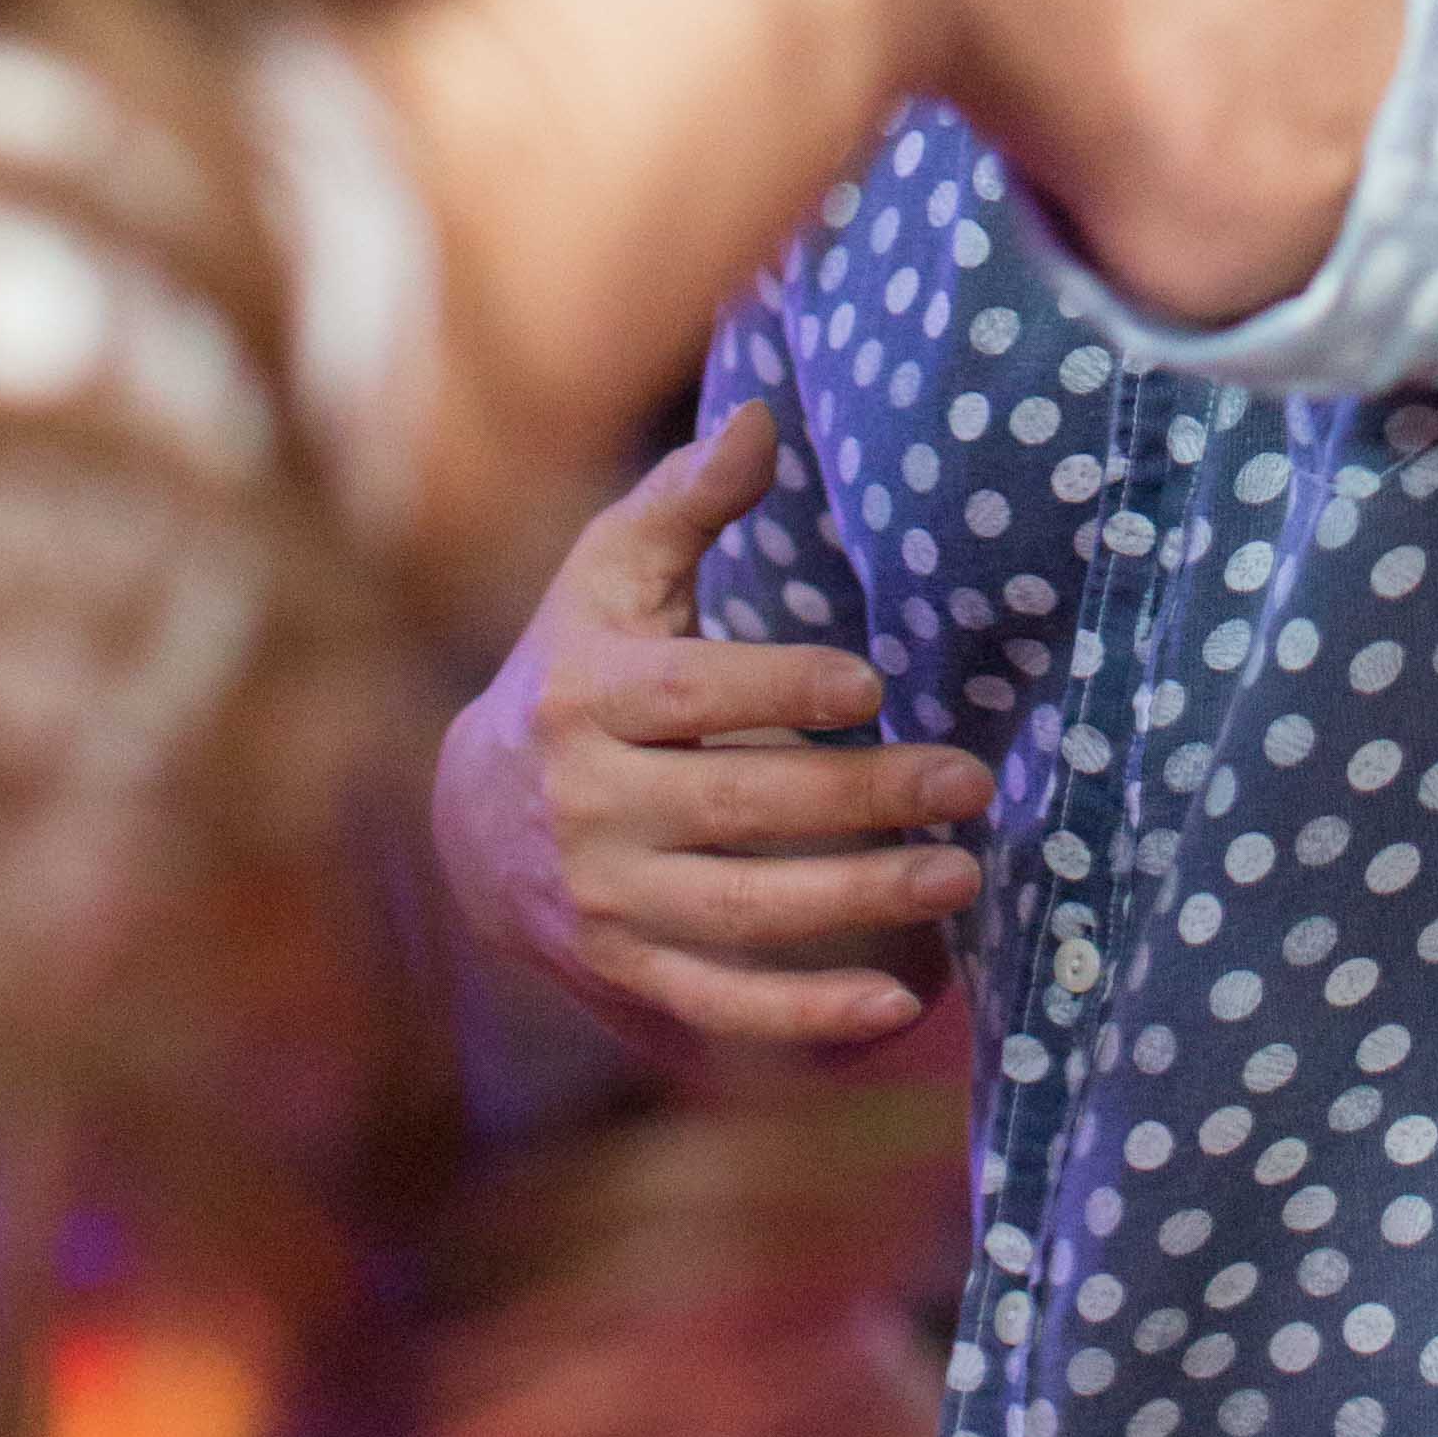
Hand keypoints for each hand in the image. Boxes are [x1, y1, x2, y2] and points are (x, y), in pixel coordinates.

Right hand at [429, 400, 991, 1048]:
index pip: (691, 694)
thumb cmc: (578, 661)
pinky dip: (805, 1017)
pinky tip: (899, 1006)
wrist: (468, 816)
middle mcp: (587, 804)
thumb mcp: (613, 570)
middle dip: (859, 796)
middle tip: (968, 782)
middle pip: (735, 804)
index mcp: (585, 694)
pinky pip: (718, 1003)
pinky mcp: (623, 968)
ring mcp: (603, 898)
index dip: (780, 687)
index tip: (872, 683)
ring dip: (857, 901)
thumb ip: (687, 499)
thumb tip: (760, 419)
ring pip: (739, 910)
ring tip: (960, 874)